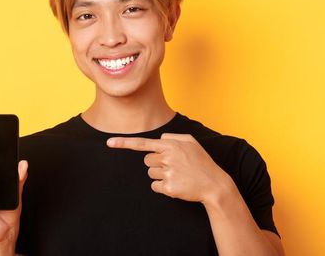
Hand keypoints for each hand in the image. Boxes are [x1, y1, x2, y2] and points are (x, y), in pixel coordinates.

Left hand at [106, 133, 234, 203]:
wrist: (215, 185)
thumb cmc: (202, 163)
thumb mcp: (192, 143)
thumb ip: (173, 137)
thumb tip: (159, 139)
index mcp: (171, 146)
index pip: (143, 143)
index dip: (124, 143)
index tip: (109, 142)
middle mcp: (167, 158)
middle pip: (146, 160)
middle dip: (157, 163)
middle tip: (174, 166)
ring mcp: (168, 173)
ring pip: (150, 173)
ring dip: (161, 175)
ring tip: (178, 175)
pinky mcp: (168, 188)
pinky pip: (154, 186)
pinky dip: (162, 187)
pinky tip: (176, 185)